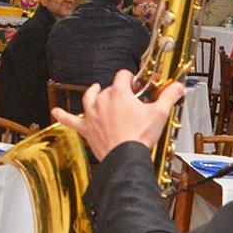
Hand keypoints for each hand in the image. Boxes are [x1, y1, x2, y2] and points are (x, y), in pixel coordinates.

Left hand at [50, 70, 184, 159]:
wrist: (125, 156)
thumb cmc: (139, 136)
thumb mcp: (159, 114)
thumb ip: (168, 97)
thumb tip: (177, 88)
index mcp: (119, 93)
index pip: (123, 75)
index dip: (131, 78)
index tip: (137, 84)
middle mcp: (102, 100)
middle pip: (109, 87)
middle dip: (118, 90)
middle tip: (128, 99)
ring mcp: (92, 114)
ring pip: (89, 97)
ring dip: (93, 93)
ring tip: (97, 90)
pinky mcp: (86, 128)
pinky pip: (70, 120)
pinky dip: (62, 115)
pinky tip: (55, 111)